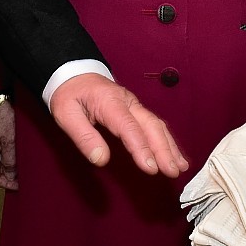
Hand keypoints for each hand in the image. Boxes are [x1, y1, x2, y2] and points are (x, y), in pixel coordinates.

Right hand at [0, 101, 18, 189]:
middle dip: (7, 177)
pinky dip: (4, 158)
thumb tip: (11, 175)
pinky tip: (14, 156)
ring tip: (20, 168)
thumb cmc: (2, 115)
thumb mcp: (10, 140)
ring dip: (7, 167)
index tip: (18, 186)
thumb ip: (10, 160)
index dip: (6, 184)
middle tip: (22, 178)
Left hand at [49, 73, 187, 177]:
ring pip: (157, 125)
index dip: (141, 147)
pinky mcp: (137, 110)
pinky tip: (174, 155)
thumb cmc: (70, 94)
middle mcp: (127, 102)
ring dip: (169, 146)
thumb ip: (83, 137)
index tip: (150, 167)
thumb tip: (101, 159)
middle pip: (150, 125)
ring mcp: (134, 105)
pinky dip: (167, 141)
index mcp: (109, 101)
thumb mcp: (66, 114)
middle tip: (172, 171)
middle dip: (163, 149)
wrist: (75, 74)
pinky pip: (155, 125)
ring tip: (179, 167)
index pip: (128, 126)